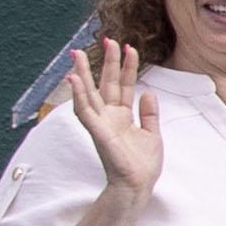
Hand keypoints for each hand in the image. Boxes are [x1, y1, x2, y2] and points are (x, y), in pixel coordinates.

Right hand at [65, 37, 165, 201]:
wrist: (137, 185)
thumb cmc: (141, 164)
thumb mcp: (151, 133)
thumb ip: (149, 113)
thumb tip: (149, 92)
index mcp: (121, 115)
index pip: (123, 85)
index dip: (126, 66)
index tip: (129, 47)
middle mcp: (108, 116)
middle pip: (105, 84)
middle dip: (106, 62)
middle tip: (108, 39)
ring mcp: (101, 123)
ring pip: (89, 93)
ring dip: (83, 73)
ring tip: (77, 54)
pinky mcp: (97, 132)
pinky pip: (85, 111)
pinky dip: (79, 95)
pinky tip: (74, 79)